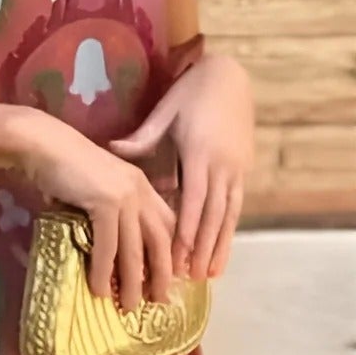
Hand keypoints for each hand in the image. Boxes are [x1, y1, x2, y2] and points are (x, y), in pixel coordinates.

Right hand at [13, 111, 177, 309]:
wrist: (43, 144)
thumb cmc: (65, 168)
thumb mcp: (98, 189)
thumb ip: (110, 212)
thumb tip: (110, 249)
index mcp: (143, 186)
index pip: (168, 225)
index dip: (172, 253)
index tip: (172, 278)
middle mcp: (141, 191)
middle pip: (160, 241)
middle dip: (161, 275)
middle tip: (159, 302)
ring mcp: (125, 196)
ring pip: (134, 250)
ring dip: (132, 283)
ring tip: (128, 306)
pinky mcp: (105, 203)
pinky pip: (108, 247)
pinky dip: (103, 272)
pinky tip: (99, 289)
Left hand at [106, 51, 253, 280]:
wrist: (230, 76)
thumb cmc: (190, 93)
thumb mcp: (165, 112)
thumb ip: (141, 138)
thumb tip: (111, 149)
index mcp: (200, 152)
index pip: (193, 199)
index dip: (186, 229)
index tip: (177, 256)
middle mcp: (223, 165)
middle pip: (212, 214)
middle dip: (202, 248)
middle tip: (190, 278)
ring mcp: (237, 168)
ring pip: (228, 215)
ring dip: (219, 247)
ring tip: (210, 276)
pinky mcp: (244, 169)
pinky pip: (237, 207)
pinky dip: (229, 232)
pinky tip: (222, 253)